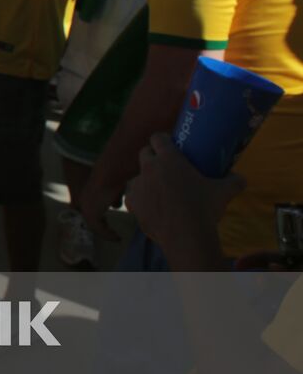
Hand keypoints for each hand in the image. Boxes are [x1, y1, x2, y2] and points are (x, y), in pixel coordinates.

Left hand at [77, 174, 123, 242]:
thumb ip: (112, 199)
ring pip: (94, 226)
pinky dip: (107, 235)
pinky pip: (99, 229)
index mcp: (86, 194)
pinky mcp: (92, 214)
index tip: (105, 221)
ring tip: (115, 237)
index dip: (97, 217)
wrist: (109, 173)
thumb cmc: (113, 177)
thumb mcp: (112, 190)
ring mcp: (86, 209)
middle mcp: (83, 202)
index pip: (88, 210)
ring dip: (105, 233)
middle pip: (90, 219)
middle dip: (100, 227)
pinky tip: (116, 237)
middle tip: (110, 233)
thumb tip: (115, 205)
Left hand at [125, 133, 243, 264]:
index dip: (163, 140)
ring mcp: (137, 185)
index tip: (171, 145)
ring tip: (159, 188)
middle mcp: (149, 168)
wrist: (186, 236)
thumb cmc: (204, 208)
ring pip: (137, 175)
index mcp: (168, 159)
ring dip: (145, 178)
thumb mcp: (224, 192)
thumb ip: (234, 181)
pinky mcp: (132, 203)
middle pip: (144, 153)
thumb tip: (241, 178)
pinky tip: (150, 204)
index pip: (158, 138)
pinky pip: (132, 196)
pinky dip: (140, 198)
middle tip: (166, 166)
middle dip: (153, 156)